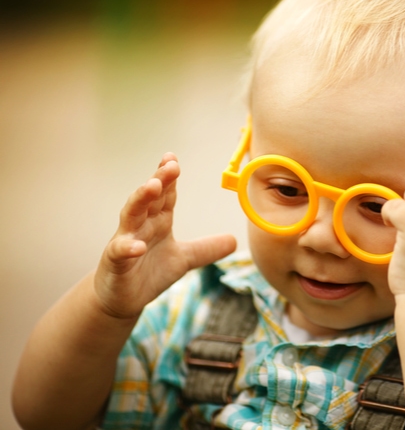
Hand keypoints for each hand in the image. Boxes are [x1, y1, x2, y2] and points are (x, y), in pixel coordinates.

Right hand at [94, 153, 236, 318]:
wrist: (123, 299)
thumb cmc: (149, 272)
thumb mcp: (184, 259)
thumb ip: (206, 248)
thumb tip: (234, 240)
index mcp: (158, 221)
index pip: (165, 194)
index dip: (169, 176)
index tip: (173, 158)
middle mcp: (141, 225)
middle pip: (149, 198)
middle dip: (159, 180)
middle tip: (170, 165)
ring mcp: (126, 241)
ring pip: (131, 215)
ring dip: (140, 199)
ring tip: (152, 186)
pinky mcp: (115, 262)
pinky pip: (120, 251)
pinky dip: (128, 247)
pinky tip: (138, 245)